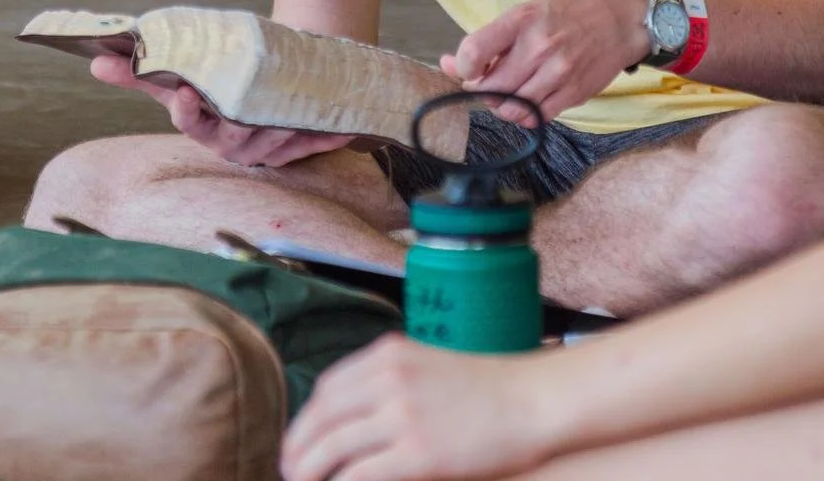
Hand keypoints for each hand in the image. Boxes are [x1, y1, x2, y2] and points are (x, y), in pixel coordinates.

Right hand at [88, 52, 358, 166]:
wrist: (272, 80)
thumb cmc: (222, 79)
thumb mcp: (182, 74)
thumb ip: (140, 72)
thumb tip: (94, 60)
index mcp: (207, 130)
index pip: (192, 126)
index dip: (187, 113)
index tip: (184, 93)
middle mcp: (240, 144)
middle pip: (238, 134)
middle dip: (239, 117)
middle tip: (243, 96)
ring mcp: (274, 144)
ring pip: (277, 137)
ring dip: (284, 123)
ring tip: (290, 103)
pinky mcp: (307, 139)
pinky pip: (319, 140)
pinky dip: (331, 135)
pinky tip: (345, 126)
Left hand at [282, 335, 556, 480]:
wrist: (534, 401)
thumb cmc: (488, 389)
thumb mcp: (429, 367)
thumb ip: (390, 382)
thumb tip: (351, 415)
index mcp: (388, 354)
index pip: (327, 388)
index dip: (306, 418)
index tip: (299, 440)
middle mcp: (389, 379)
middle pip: (321, 417)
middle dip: (298, 447)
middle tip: (289, 470)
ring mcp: (403, 415)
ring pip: (332, 448)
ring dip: (309, 470)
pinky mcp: (418, 453)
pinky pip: (358, 475)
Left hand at [444, 0, 647, 122]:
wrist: (624, 17)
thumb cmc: (572, 9)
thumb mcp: (529, 9)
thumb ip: (492, 39)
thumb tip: (450, 64)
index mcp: (522, 19)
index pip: (474, 51)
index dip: (462, 67)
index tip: (466, 68)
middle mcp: (539, 46)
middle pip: (491, 87)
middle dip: (481, 89)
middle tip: (487, 82)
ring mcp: (558, 72)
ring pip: (512, 108)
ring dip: (502, 105)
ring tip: (508, 91)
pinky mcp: (574, 93)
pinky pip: (537, 117)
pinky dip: (525, 115)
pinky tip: (528, 100)